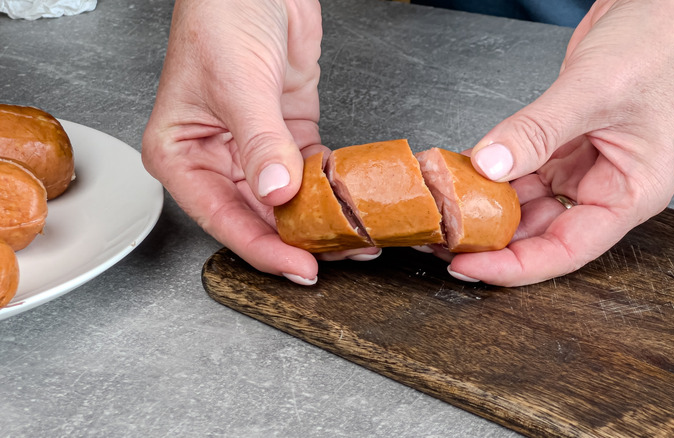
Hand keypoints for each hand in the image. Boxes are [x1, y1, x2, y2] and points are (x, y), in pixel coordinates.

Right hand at [142, 0, 376, 284]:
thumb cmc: (222, 15)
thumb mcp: (239, 83)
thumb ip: (259, 142)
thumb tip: (276, 193)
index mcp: (180, 154)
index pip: (221, 217)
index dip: (263, 248)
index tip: (299, 268)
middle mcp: (214, 157)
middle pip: (256, 216)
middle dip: (296, 240)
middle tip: (337, 257)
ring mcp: (253, 148)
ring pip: (286, 200)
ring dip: (319, 218)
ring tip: (353, 237)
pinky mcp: (286, 133)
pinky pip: (308, 171)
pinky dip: (329, 187)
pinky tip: (351, 200)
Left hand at [446, 0, 673, 285]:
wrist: (661, 2)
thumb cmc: (659, 43)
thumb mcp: (594, 90)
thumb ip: (538, 131)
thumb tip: (490, 165)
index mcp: (631, 193)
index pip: (568, 249)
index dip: (516, 266)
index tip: (470, 266)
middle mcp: (605, 187)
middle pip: (541, 233)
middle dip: (491, 240)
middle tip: (442, 239)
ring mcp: (581, 166)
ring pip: (525, 204)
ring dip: (485, 208)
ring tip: (443, 211)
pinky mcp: (560, 145)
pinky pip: (519, 170)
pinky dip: (490, 173)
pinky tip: (460, 175)